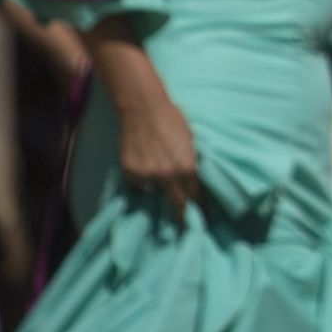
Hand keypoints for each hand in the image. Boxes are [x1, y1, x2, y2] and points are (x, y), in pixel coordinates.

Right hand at [117, 90, 198, 221]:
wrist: (143, 108)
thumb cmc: (172, 120)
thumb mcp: (190, 142)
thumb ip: (190, 163)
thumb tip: (192, 181)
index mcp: (186, 167)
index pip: (195, 196)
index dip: (199, 207)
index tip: (201, 215)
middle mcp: (167, 176)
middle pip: (177, 204)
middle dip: (182, 214)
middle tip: (184, 223)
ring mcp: (146, 176)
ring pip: (155, 193)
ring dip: (158, 188)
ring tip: (157, 173)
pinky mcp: (129, 173)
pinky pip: (139, 184)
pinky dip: (142, 178)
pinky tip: (143, 162)